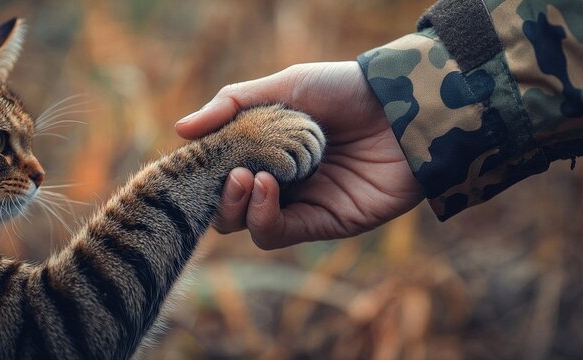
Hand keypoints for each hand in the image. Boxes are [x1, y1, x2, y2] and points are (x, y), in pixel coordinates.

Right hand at [175, 61, 423, 248]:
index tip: (194, 160)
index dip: (204, 173)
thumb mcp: (285, 86)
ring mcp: (302, 204)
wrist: (403, 107)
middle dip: (219, 196)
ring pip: (250, 225)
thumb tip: (180, 130)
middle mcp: (282, 181)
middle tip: (228, 173)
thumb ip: (232, 104)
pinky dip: (264, 216)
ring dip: (237, 207)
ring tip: (246, 177)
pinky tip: (266, 186)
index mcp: (269, 151)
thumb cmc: (346, 90)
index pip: (223, 173)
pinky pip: (280, 233)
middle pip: (231, 207)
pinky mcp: (325, 222)